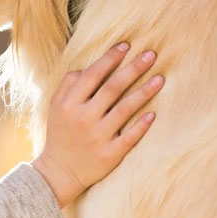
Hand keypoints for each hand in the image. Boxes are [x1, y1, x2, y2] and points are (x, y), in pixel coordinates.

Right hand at [31, 43, 162, 206]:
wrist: (58, 172)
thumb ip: (69, 84)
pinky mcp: (108, 155)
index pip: (92, 75)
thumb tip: (89, 66)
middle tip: (151, 54)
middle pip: (112, 88)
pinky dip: (141, 125)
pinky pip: (129, 137)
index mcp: (69, 103)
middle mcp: (83, 118)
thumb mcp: (56, 106)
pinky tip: (153, 114)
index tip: (126, 45)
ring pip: (124, 110)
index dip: (110, 59)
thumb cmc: (61, 133)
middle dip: (133, 69)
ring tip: (160, 78)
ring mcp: (97, 137)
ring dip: (144, 92)